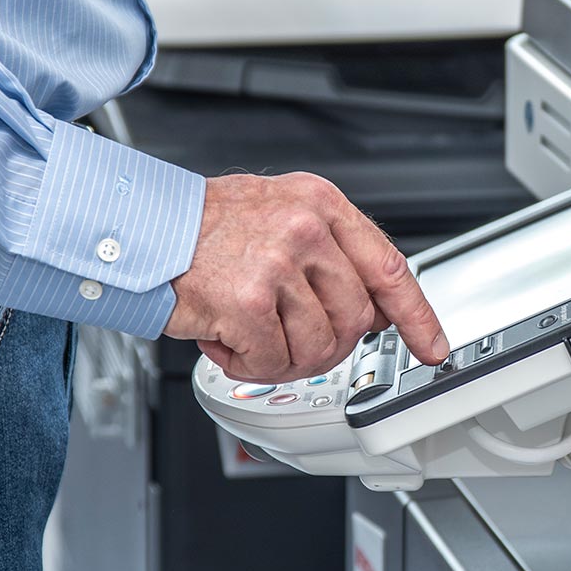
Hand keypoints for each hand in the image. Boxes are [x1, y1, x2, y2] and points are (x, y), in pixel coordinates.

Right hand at [164, 172, 448, 383]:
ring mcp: (278, 264)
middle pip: (354, 320)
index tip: (431, 346)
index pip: (388, 266)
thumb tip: (373, 310)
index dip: (416, 315)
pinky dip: (247, 365)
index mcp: (320, 205)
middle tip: (287, 339)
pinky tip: (226, 339)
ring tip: (249, 335)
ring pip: (317, 347)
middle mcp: (305, 229)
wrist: (138, 227)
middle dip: (325, 345)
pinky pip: (272, 363)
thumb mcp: (280, 214)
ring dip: (282, 359)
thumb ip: (331, 255)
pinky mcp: (247, 302)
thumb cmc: (204, 227)